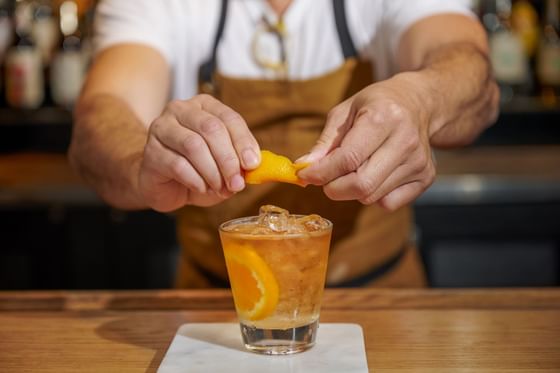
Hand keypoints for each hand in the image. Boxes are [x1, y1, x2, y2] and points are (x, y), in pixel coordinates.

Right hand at [138, 94, 259, 210]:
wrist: (164, 186)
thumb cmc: (197, 171)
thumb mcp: (224, 165)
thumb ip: (239, 162)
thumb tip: (254, 166)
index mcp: (205, 106)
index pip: (229, 118)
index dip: (243, 141)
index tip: (253, 164)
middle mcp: (181, 110)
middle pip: (211, 129)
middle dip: (228, 159)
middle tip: (237, 183)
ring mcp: (162, 128)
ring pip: (194, 146)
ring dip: (212, 172)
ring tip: (219, 188)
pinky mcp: (151, 151)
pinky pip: (177, 165)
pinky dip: (195, 180)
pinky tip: (201, 188)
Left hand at [298, 73, 435, 210]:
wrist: (418, 102)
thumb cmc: (375, 105)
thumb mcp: (345, 112)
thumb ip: (324, 142)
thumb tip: (304, 168)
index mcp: (384, 117)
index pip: (348, 159)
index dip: (322, 173)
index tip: (306, 175)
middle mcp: (405, 141)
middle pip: (361, 184)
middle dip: (334, 188)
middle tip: (325, 179)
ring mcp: (419, 162)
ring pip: (372, 196)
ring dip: (351, 191)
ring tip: (352, 170)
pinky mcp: (426, 177)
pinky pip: (389, 203)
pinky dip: (373, 196)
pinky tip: (374, 175)